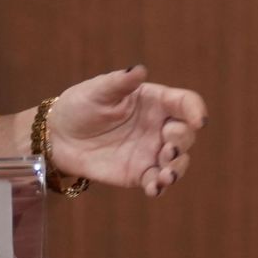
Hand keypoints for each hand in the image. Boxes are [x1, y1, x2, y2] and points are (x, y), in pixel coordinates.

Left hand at [45, 65, 207, 196]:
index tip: (198, 120)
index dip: (196, 110)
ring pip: (178, 161)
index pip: (185, 103)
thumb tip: (139, 69)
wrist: (59, 136)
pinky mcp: (140, 173)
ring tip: (167, 174)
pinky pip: (157, 182)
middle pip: (185, 134)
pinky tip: (154, 188)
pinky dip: (160, 186)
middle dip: (182, 141)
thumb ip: (120, 82)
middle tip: (168, 146)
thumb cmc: (80, 105)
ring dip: (177, 168)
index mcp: (154, 101)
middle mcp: (159, 127)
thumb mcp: (97, 90)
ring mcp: (152, 151)